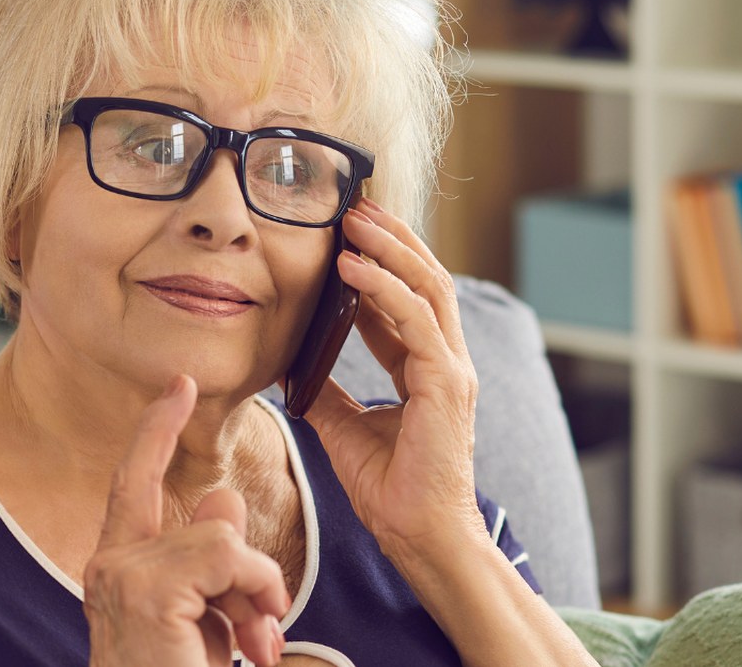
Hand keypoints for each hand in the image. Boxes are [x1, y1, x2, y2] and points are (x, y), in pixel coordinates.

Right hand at [84, 375, 290, 666]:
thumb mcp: (208, 625)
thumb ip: (212, 562)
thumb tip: (221, 498)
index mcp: (119, 569)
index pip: (133, 482)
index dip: (156, 430)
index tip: (180, 385)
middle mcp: (108, 565)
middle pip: (197, 515)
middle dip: (245, 565)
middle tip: (265, 632)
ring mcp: (120, 575)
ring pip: (218, 536)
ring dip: (256, 590)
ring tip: (259, 645)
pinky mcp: (145, 590)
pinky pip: (224, 555)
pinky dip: (254, 592)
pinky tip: (251, 641)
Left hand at [300, 198, 484, 562]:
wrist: (418, 536)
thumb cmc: (390, 489)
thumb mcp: (342, 427)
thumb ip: (324, 390)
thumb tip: (290, 363)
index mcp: (426, 367)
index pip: (406, 298)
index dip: (379, 261)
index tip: (346, 232)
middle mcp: (445, 360)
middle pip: (424, 278)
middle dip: (390, 237)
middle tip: (353, 204)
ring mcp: (451, 369)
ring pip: (427, 287)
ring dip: (388, 247)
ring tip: (352, 218)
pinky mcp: (447, 384)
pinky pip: (416, 320)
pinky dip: (384, 288)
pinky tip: (352, 266)